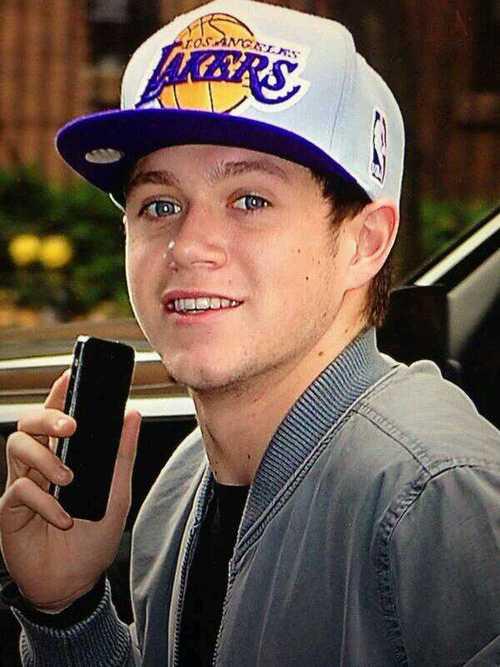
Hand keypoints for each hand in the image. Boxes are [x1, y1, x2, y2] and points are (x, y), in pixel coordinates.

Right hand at [0, 371, 140, 611]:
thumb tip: (132, 414)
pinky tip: (63, 517)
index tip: (69, 374)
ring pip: (17, 447)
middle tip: (71, 427)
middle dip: (48, 417)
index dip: (59, 393)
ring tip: (69, 479)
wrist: (74, 582)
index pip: (57, 415)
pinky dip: (45, 502)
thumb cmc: (93, 536)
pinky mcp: (10, 510)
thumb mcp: (117, 491)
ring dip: (45, 458)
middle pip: (29, 423)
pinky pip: (19, 490)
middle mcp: (41, 464)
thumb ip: (122, 453)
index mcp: (65, 455)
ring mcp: (24, 485)